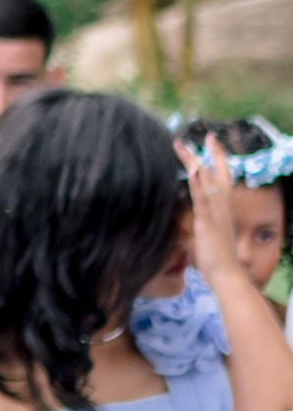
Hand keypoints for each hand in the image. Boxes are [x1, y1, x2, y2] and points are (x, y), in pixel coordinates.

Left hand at [185, 148, 248, 296]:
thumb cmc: (218, 259)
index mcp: (223, 209)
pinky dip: (196, 182)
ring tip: (182, 145)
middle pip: (218, 173)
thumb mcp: (211, 235)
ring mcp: (215, 213)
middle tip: (208, 135)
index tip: (213, 143)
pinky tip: (191, 169)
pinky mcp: (207, 221)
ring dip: (193, 162)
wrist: (228, 275)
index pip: (223, 178)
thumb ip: (205, 222)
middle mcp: (222, 207)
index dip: (219, 160)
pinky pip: (201, 198)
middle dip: (213, 153)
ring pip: (205, 181)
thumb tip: (198, 219)